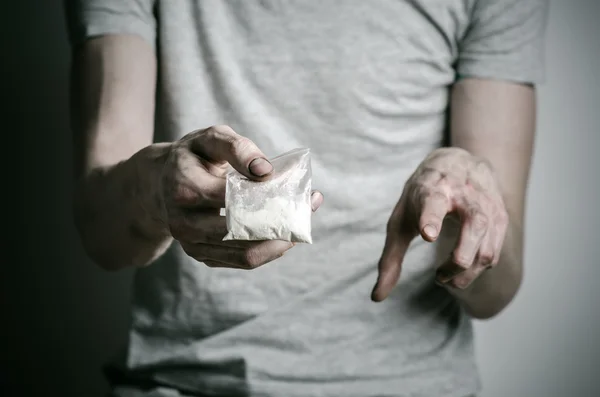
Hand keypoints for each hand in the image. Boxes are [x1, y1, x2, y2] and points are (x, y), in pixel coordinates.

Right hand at [158, 125, 323, 268]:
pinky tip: (286, 233)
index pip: (231, 197)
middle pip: (240, 232)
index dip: (266, 195)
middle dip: (279, 222)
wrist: (160, 184)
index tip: (296, 188)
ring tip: (302, 222)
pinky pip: (242, 261)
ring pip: (245, 254)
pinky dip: (269, 250)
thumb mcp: (211, 138)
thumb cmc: (194, 157)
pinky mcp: (202, 256)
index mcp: (183, 187)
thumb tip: (264, 170)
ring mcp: (191, 244)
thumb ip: (237, 147)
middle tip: (307, 208)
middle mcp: (183, 222)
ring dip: (280, 241)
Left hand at [371, 147, 508, 300]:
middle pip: (473, 227)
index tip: (428, 234)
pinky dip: (478, 270)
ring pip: (486, 247)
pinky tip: (460, 269)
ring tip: (445, 277)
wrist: (457, 163)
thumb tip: (376, 298)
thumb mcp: (399, 220)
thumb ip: (390, 259)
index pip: (433, 203)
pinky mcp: (500, 217)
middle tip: (437, 277)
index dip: (430, 218)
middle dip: (457, 261)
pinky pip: (493, 253)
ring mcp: (486, 205)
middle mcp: (463, 194)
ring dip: (466, 273)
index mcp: (432, 189)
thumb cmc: (422, 197)